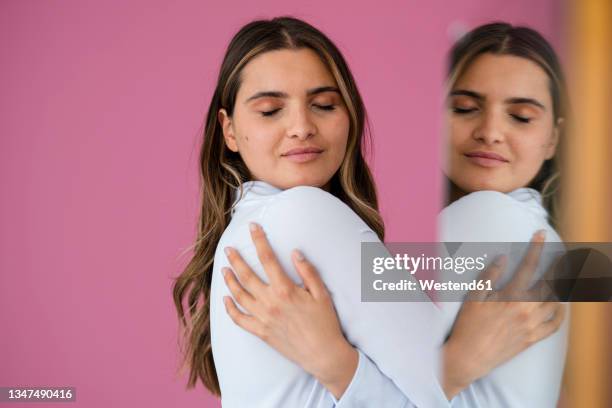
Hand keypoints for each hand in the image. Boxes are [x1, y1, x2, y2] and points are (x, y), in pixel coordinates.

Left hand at [222, 222, 357, 399]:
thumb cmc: (325, 323)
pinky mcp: (260, 332)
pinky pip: (239, 319)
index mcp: (285, 290)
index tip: (253, 227)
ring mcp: (263, 318)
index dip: (259, 240)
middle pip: (247, 276)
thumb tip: (295, 252)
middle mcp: (270, 303)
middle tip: (228, 249)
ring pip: (239, 296)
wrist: (323, 354)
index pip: (268, 259)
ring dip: (229, 281)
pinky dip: (230, 309)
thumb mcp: (321, 294)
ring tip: (224, 269)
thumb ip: (308, 271)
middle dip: (236, 259)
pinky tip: (225, 299)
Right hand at [442, 230, 566, 399]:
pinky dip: (561, 313)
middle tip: (563, 255)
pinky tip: (561, 305)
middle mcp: (526, 309)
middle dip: (558, 265)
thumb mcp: (474, 296)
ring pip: (556, 302)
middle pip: (551, 282)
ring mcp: (532, 325)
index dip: (536, 247)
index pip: (528, 265)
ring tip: (564, 276)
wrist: (469, 356)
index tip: (541, 234)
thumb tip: (502, 258)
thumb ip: (489, 275)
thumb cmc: (468, 325)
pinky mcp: (533, 338)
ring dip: (562, 287)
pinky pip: (554, 324)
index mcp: (511, 296)